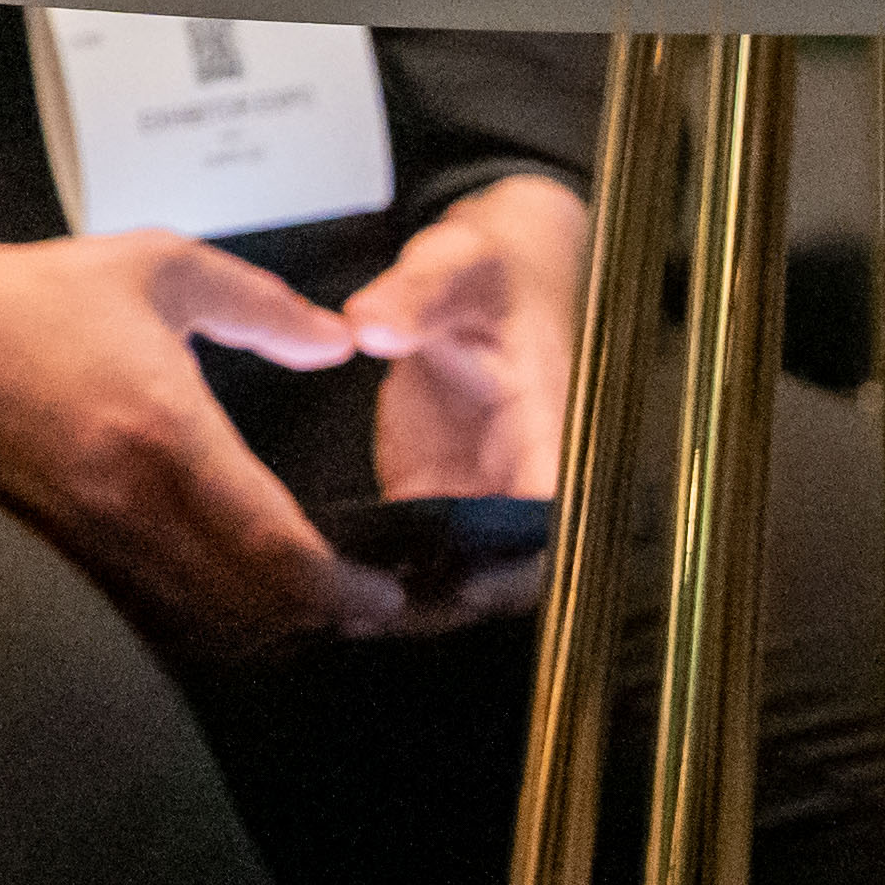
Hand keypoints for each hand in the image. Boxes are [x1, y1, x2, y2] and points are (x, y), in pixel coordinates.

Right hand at [0, 217, 409, 656]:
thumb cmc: (36, 293)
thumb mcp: (161, 267)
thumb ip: (263, 304)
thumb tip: (338, 342)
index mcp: (167, 433)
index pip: (274, 546)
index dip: (340, 587)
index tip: (384, 595)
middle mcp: (128, 504)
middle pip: (245, 610)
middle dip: (313, 622)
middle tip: (360, 613)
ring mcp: (83, 539)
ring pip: (195, 627)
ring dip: (257, 633)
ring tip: (302, 615)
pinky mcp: (50, 553)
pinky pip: (142, 617)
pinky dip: (195, 627)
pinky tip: (222, 605)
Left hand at [340, 174, 586, 596]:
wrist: (483, 272)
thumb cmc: (483, 267)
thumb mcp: (452, 263)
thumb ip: (414, 294)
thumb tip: (370, 326)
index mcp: (545, 421)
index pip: (554, 510)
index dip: (520, 558)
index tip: (464, 582)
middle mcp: (517, 469)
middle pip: (514, 565)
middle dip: (460, 599)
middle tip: (381, 616)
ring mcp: (475, 486)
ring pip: (465, 569)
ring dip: (418, 599)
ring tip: (346, 621)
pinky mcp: (432, 488)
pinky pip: (419, 547)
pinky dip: (385, 573)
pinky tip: (329, 590)